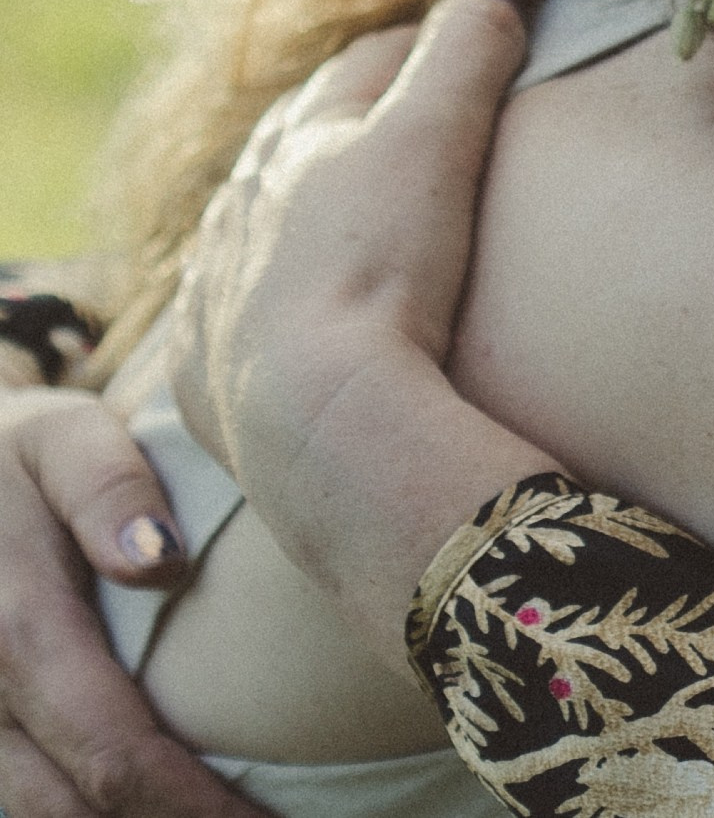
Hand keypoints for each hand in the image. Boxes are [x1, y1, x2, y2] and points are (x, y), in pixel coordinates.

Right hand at [0, 388, 266, 817]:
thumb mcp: (61, 438)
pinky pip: (27, 793)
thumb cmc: (18, 457)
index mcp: (14, 631)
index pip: (112, 750)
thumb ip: (106, 487)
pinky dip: (92, 810)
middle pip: (73, 807)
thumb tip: (159, 559)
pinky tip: (164, 808)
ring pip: (40, 812)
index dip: (191, 803)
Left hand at [168, 0, 551, 649]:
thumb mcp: (437, 140)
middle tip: (407, 111)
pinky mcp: (205, 372)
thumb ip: (465, 58)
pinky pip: (223, 315)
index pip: (367, 68)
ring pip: (252, 221)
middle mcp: (244, 205)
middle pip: (299, 136)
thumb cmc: (380, 263)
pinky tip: (278, 309)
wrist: (312, 414)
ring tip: (341, 209)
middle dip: (348, 114)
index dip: (425, 47)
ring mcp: (218, 289)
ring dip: (293, 205)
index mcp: (300, 141)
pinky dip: (256, 297)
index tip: (473, 40)